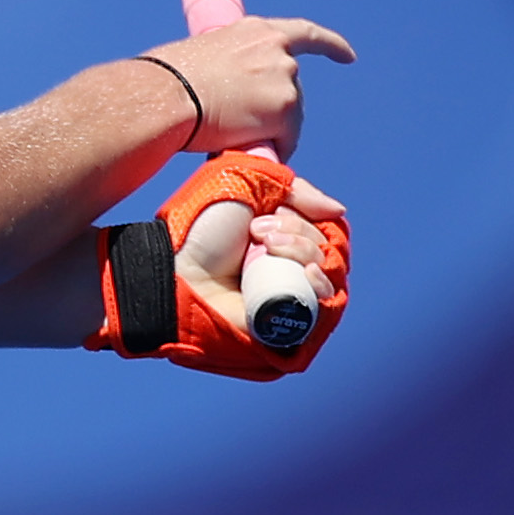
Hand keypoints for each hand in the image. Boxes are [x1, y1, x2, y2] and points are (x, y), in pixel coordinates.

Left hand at [94, 152, 348, 379]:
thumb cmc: (200, 231)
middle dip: (302, 233)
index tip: (273, 212)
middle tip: (260, 232)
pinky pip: (326, 312)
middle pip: (333, 251)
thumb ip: (294, 188)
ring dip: (306, 252)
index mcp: (288, 242)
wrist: (175, 270)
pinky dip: (323, 288)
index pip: (329, 230)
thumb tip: (338, 211)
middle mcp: (294, 272)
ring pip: (332, 276)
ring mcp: (293, 301)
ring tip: (267, 247)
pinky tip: (306, 273)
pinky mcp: (288, 329)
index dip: (308, 218)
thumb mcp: (248, 185)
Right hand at [146, 15, 352, 157]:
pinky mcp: (286, 108)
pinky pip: (286, 140)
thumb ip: (226, 68)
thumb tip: (221, 93)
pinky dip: (269, 148)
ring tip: (226, 133)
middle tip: (237, 126)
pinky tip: (241, 147)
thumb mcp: (201, 58)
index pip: (304, 33)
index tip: (348, 56)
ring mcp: (285, 78)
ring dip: (267, 130)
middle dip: (273, 111)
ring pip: (288, 117)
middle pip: (291, 89)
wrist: (164, 96)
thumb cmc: (163, 82)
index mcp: (255, 31)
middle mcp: (278, 50)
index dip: (329, 46)